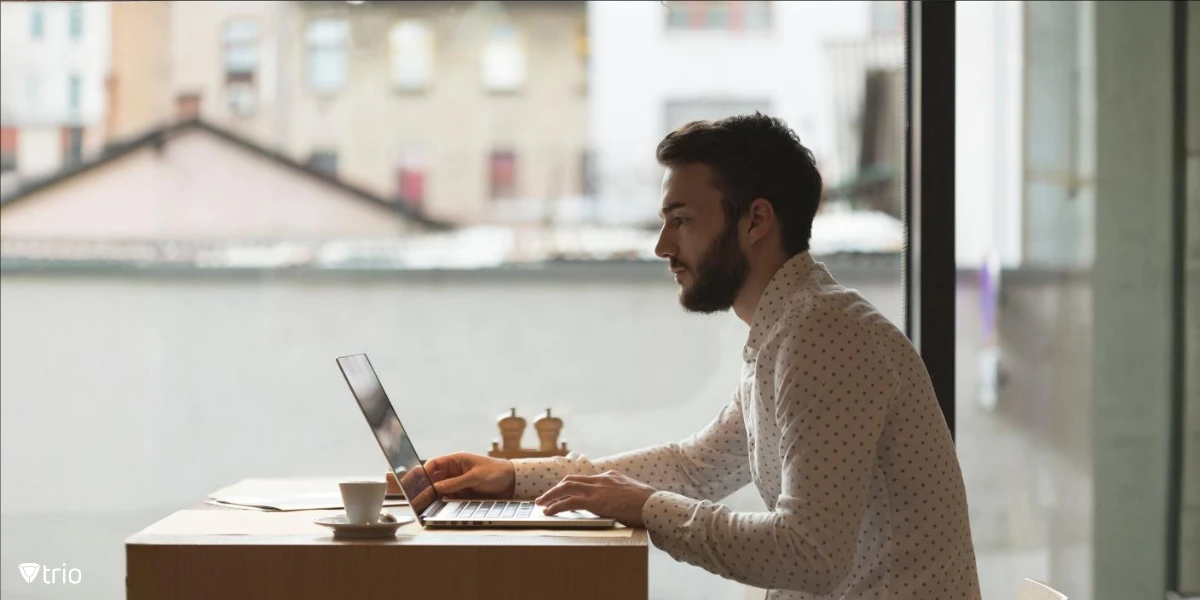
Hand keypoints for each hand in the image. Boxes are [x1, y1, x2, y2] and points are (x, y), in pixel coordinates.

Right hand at [422, 452, 515, 498]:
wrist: (513, 483)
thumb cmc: (496, 472)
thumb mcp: (475, 477)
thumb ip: (455, 483)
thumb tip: (436, 488)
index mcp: (456, 460)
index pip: (433, 464)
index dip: (423, 473)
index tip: (416, 483)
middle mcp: (454, 471)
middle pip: (433, 479)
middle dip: (424, 487)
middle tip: (414, 496)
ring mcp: (457, 483)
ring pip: (439, 490)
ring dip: (431, 496)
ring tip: (422, 505)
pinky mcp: (462, 494)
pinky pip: (448, 498)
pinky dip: (441, 502)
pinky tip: (435, 507)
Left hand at [535, 470, 657, 527]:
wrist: (653, 504)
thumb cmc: (647, 504)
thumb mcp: (633, 494)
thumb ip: (621, 495)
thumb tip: (619, 503)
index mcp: (610, 476)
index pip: (585, 479)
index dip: (571, 486)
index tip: (562, 492)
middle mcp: (601, 479)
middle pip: (571, 480)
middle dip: (556, 489)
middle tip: (545, 497)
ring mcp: (597, 489)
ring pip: (566, 488)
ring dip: (551, 496)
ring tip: (541, 504)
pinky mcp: (595, 501)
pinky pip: (569, 501)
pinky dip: (556, 506)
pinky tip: (548, 512)